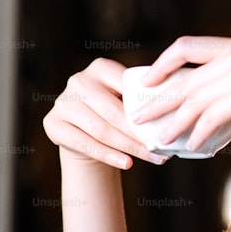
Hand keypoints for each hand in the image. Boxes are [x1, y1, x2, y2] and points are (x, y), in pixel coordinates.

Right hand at [42, 57, 169, 168]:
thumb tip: (177, 105)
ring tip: (152, 158)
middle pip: (114, 112)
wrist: (85, 131)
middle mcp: (78, 81)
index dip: (148, 107)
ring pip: (102, 130)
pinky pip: (85, 144)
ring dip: (129, 147)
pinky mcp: (53, 124)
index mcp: (101, 67)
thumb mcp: (127, 98)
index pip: (127, 87)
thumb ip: (144, 96)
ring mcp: (62, 102)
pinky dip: (109, 155)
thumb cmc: (116, 112)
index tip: (168, 123)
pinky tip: (127, 163)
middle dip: (140, 133)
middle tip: (162, 148)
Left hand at [130, 36, 230, 150]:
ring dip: (174, 123)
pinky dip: (198, 133)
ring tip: (161, 139)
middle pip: (184, 79)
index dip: (163, 63)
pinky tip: (192, 144)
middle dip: (159, 101)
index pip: (186, 46)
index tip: (149, 80)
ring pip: (193, 102)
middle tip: (140, 117)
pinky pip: (211, 118)